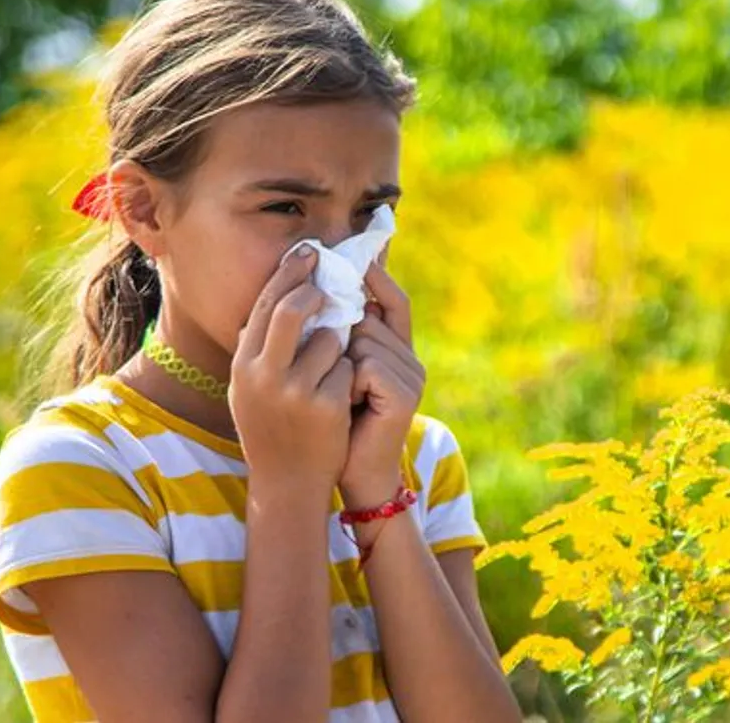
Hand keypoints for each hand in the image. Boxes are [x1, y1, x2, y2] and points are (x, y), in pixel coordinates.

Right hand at [229, 247, 353, 492]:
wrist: (287, 483)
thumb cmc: (271, 429)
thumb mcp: (249, 389)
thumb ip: (258, 348)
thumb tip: (277, 296)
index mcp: (243, 366)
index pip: (265, 306)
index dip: (289, 274)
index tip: (308, 254)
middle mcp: (264, 376)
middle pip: (291, 310)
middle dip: (315, 290)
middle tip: (330, 281)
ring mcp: (296, 392)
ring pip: (330, 339)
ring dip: (339, 343)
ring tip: (333, 366)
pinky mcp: (327, 406)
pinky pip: (348, 369)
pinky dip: (350, 375)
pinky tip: (343, 397)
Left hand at [340, 261, 425, 507]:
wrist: (355, 475)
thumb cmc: (337, 427)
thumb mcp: (336, 376)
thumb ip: (338, 341)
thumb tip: (317, 295)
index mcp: (396, 352)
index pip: (392, 301)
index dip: (377, 277)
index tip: (355, 254)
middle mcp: (410, 359)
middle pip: (369, 318)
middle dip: (340, 337)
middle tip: (331, 373)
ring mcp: (412, 376)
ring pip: (364, 339)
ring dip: (339, 363)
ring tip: (340, 396)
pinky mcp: (405, 394)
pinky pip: (366, 365)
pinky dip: (348, 381)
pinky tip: (348, 405)